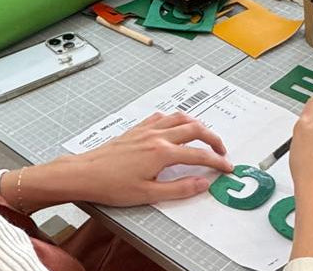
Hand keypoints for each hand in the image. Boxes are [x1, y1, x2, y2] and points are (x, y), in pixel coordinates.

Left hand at [17, 112, 233, 209]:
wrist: (85, 173)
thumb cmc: (111, 185)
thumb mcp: (148, 194)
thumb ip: (179, 189)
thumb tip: (202, 183)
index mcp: (162, 153)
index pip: (199, 155)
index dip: (217, 162)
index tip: (227, 168)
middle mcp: (157, 136)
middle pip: (195, 129)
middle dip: (213, 139)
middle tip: (221, 151)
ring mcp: (146, 130)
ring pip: (180, 118)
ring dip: (197, 124)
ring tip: (205, 135)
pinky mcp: (136, 129)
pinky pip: (162, 117)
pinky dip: (175, 119)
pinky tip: (175, 126)